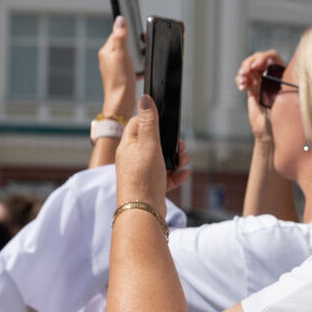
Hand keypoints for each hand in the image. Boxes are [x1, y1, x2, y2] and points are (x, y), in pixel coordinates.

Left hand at [100, 16, 138, 118]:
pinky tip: (139, 71)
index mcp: (106, 51)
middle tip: (139, 48)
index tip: (136, 34)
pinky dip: (136, 67)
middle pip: (122, 44)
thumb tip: (120, 20)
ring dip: (135, 56)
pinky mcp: (121, 76)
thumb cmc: (120, 80)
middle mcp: (108, 59)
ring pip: (127, 55)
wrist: (121, 101)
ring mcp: (114, 68)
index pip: (116, 34)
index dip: (127, 32)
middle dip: (133, 44)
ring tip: (139, 60)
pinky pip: (130, 67)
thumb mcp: (121, 54)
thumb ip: (120, 36)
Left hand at [115, 96, 190, 213]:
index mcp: (128, 146)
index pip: (136, 124)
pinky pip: (166, 176)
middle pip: (153, 142)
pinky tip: (184, 173)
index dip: (151, 120)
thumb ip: (149, 122)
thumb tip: (145, 99)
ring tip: (184, 160)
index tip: (165, 122)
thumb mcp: (149, 145)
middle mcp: (133, 159)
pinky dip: (176, 174)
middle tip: (180, 145)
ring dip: (176, 158)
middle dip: (170, 142)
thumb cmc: (142, 179)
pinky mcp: (151, 186)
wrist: (143, 212)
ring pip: (161, 159)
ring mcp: (142, 173)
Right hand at [235, 50, 283, 140]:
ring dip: (242, 71)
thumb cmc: (280, 118)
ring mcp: (261, 80)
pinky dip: (240, 80)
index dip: (263, 57)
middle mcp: (271, 75)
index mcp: (282, 74)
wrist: (269, 132)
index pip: (272, 56)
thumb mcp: (281, 100)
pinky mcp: (252, 88)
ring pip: (248, 67)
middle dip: (249, 63)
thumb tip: (270, 76)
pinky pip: (243, 78)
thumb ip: (275, 87)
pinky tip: (242, 87)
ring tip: (242, 82)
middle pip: (258, 58)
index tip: (257, 66)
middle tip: (245, 72)